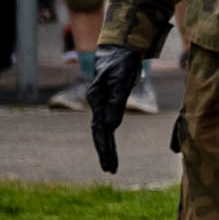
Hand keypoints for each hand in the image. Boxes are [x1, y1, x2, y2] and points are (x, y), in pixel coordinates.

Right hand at [84, 46, 140, 177]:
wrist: (121, 49)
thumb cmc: (122, 62)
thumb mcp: (122, 80)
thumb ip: (116, 102)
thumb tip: (112, 126)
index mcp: (97, 98)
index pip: (100, 128)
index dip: (105, 146)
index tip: (109, 161)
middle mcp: (96, 103)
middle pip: (99, 133)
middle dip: (105, 152)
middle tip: (110, 170)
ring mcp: (101, 104)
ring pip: (102, 131)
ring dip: (107, 148)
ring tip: (110, 167)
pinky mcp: (108, 103)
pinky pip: (107, 124)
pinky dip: (109, 138)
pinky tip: (110, 150)